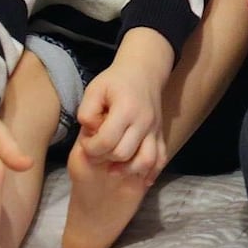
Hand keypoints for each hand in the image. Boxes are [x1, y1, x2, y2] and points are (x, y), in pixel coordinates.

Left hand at [74, 28, 172, 183]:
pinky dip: (151, 171)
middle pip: (123, 154)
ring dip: (128, 169)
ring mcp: (154, 129)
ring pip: (146, 161)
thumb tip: (91, 133)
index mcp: (126, 109)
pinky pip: (161, 158)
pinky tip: (140, 176)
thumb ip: (86, 113)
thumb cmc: (115, 81)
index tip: (87, 140)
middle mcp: (143, 121)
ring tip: (114, 167)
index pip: (106, 141)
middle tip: (97, 149)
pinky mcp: (160, 134)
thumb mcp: (94, 89)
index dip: (91, 147)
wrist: (144, 71)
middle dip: (104, 158)